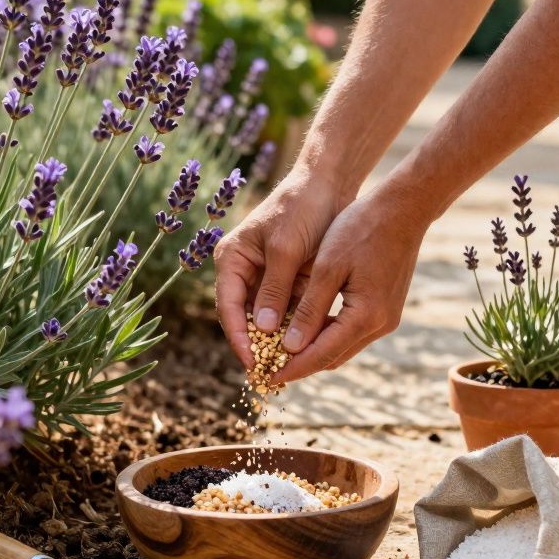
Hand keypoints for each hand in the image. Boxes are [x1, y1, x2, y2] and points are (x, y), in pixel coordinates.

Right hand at [213, 171, 349, 369]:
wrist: (330, 183)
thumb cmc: (302, 208)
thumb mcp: (286, 249)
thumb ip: (274, 290)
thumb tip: (263, 331)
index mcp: (232, 259)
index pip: (228, 307)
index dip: (238, 338)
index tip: (253, 363)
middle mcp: (244, 271)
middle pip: (245, 318)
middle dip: (257, 345)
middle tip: (270, 375)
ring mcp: (267, 276)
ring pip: (268, 318)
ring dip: (277, 341)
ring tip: (289, 368)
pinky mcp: (289, 279)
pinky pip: (289, 311)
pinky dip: (296, 328)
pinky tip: (307, 348)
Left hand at [270, 186, 428, 383]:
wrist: (403, 208)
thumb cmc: (361, 229)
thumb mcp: (328, 267)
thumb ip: (309, 310)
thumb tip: (290, 347)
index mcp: (366, 316)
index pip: (321, 355)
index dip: (291, 368)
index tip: (266, 377)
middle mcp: (380, 324)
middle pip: (332, 357)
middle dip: (300, 365)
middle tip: (268, 367)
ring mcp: (386, 318)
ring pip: (341, 347)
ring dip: (312, 351)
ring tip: (279, 351)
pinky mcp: (385, 308)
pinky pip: (350, 331)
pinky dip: (326, 335)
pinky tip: (303, 329)